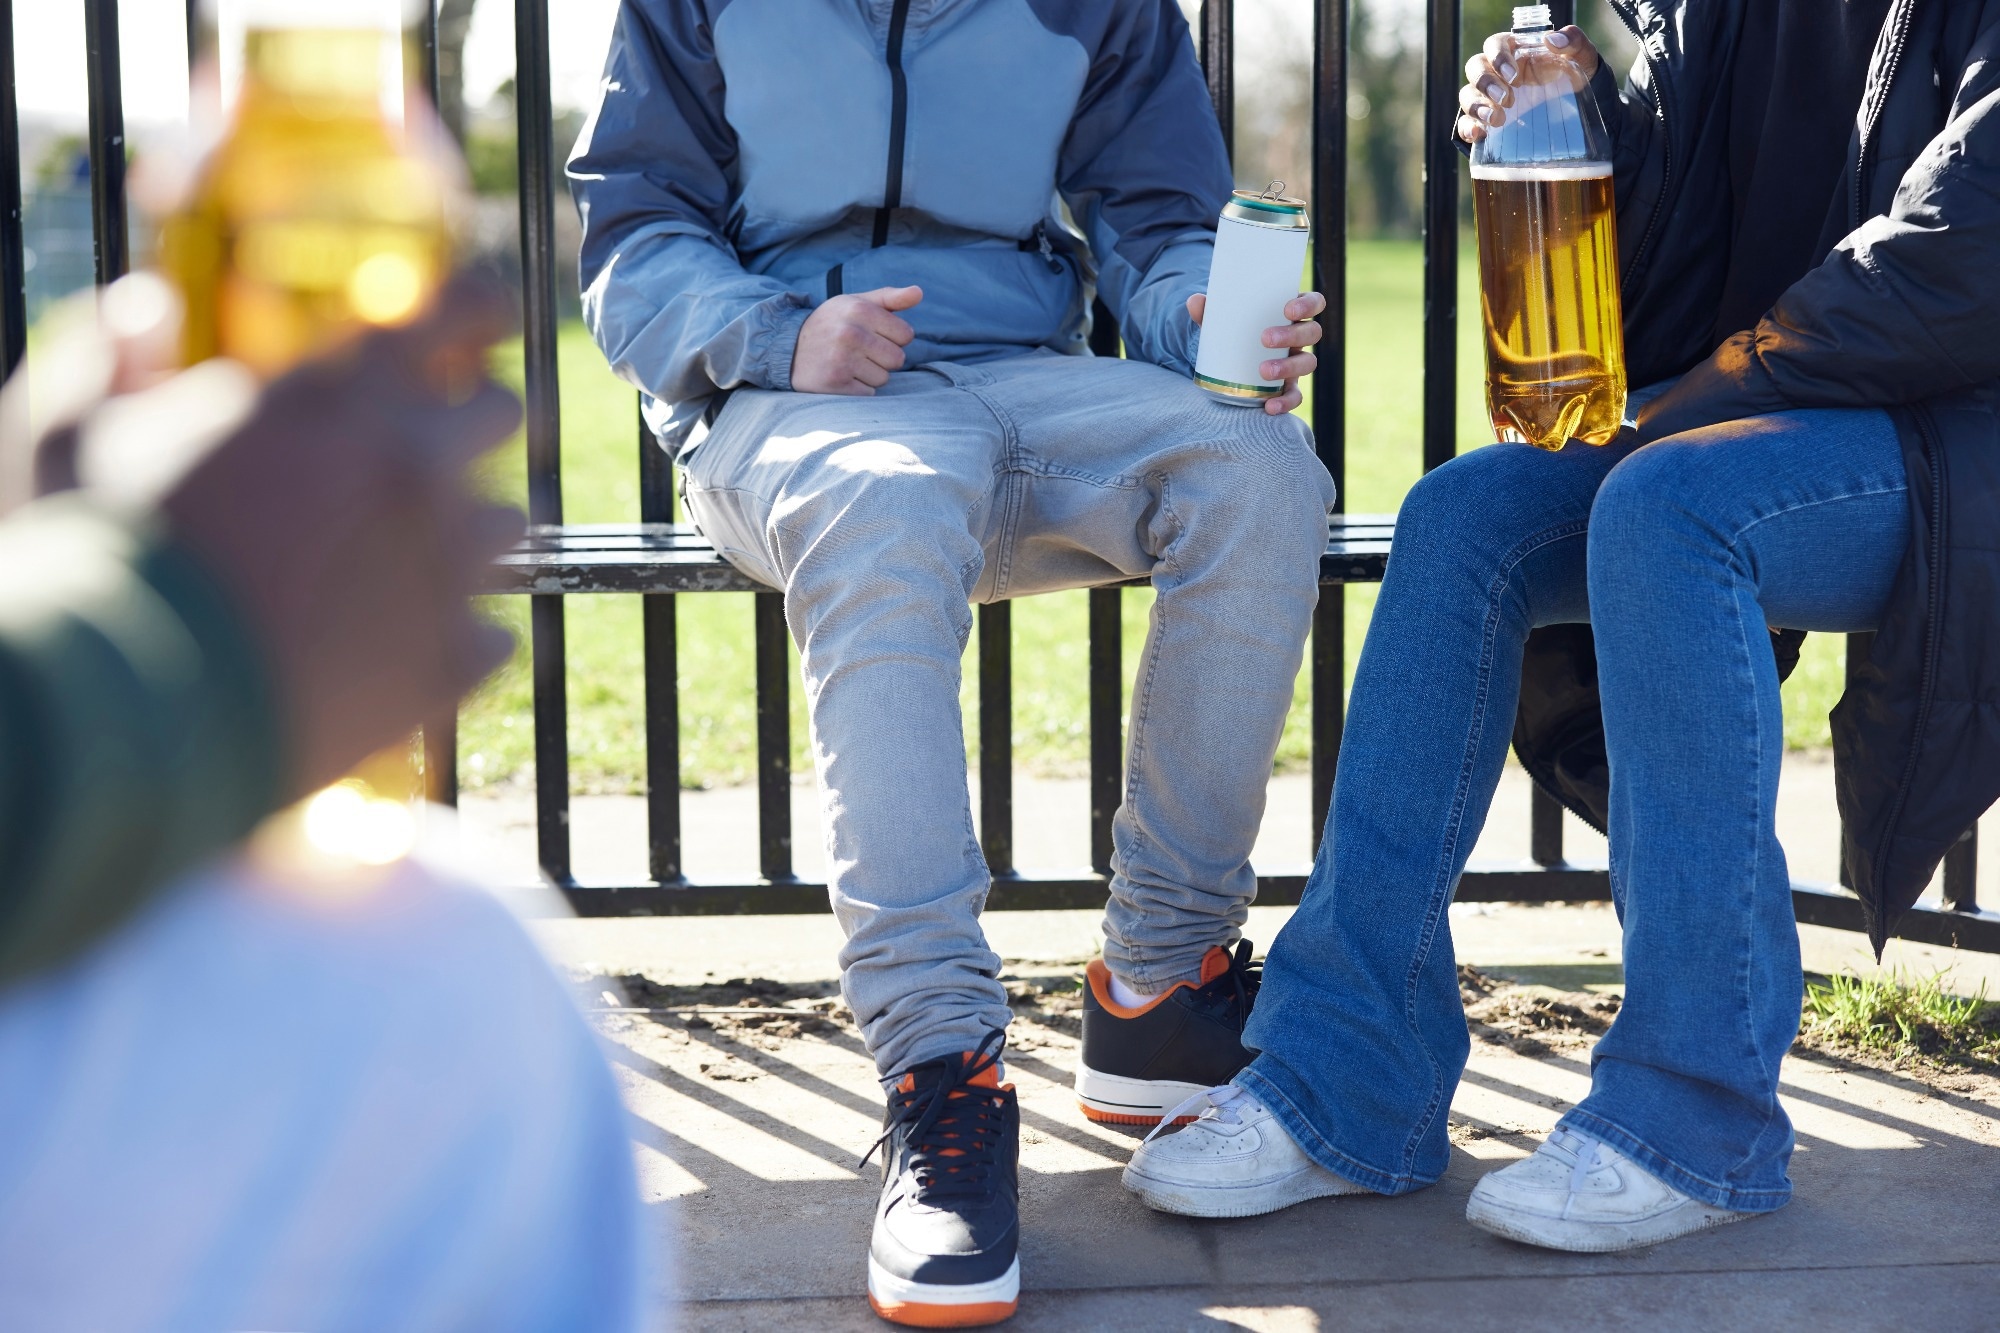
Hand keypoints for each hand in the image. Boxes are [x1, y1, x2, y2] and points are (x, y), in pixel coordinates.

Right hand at [73, 274, 525, 797]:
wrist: (121, 714)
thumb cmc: (88, 563)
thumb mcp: (65, 433)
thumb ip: (110, 352)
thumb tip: (148, 309)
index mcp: (333, 397)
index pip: (456, 314)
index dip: (480, 309)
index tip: (485, 318)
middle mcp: (409, 469)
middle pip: (502, 416)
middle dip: (467, 422)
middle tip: (414, 452)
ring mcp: (442, 568)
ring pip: (504, 524)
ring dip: (460, 532)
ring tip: (388, 563)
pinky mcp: (451, 663)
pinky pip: (491, 636)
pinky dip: (453, 639)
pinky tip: (390, 651)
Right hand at [791, 285, 921, 394]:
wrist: (788, 348)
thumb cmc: (832, 324)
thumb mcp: (855, 303)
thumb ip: (889, 298)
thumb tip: (919, 292)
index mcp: (859, 310)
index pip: (906, 334)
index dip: (894, 337)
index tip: (874, 335)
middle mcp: (851, 333)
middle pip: (898, 359)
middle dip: (883, 358)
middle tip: (860, 352)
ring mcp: (842, 359)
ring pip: (884, 378)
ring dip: (871, 374)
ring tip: (849, 363)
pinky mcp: (835, 383)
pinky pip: (869, 393)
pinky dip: (859, 388)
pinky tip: (842, 376)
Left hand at [1188, 290, 1323, 414]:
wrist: (1229, 363)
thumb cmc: (1233, 333)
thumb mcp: (1222, 321)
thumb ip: (1209, 312)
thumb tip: (1193, 301)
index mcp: (1290, 314)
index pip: (1314, 303)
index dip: (1308, 305)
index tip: (1288, 310)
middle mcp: (1299, 338)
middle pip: (1311, 332)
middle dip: (1292, 335)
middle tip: (1265, 339)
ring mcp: (1296, 363)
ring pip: (1308, 363)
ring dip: (1288, 367)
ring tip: (1263, 371)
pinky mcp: (1289, 387)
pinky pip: (1296, 396)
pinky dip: (1285, 402)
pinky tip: (1269, 406)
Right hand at [1457, 26, 1600, 143]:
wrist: (1577, 110)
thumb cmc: (1575, 78)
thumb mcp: (1582, 57)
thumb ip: (1573, 42)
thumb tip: (1552, 39)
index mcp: (1515, 52)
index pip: (1494, 45)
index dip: (1498, 58)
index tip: (1513, 76)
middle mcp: (1497, 73)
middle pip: (1475, 69)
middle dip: (1486, 84)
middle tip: (1506, 99)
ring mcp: (1489, 98)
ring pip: (1467, 95)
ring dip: (1476, 106)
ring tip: (1496, 119)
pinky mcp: (1487, 122)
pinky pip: (1466, 123)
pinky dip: (1467, 128)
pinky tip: (1479, 134)